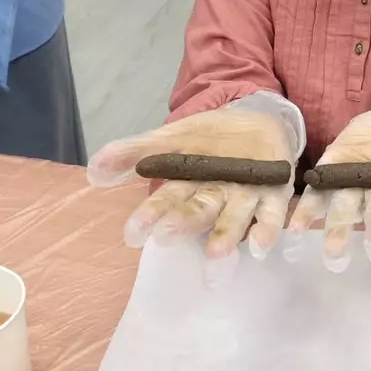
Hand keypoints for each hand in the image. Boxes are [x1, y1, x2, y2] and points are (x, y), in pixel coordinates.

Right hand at [88, 93, 305, 261]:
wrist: (257, 118)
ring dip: (225, 235)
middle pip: (198, 211)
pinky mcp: (276, 193)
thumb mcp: (172, 137)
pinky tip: (263, 246)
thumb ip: (136, 151)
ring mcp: (246, 197)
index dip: (150, 216)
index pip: (165, 201)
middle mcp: (216, 197)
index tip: (133, 233)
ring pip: (234, 218)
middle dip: (183, 224)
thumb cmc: (211, 138)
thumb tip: (94, 169)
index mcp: (189, 185)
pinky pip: (273, 214)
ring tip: (216, 253)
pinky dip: (269, 230)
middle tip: (166, 237)